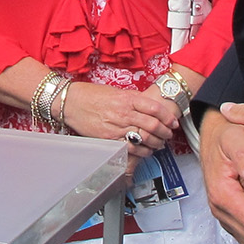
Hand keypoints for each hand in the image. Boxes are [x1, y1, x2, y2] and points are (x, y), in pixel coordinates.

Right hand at [60, 81, 177, 158]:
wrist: (70, 102)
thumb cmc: (91, 94)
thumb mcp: (115, 91)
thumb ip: (132, 99)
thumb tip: (147, 106)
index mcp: (127, 98)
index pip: (155, 109)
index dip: (168, 117)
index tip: (172, 122)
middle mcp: (124, 113)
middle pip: (153, 125)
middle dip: (165, 132)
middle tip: (169, 135)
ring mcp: (117, 127)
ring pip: (144, 139)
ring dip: (156, 143)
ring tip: (159, 144)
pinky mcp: (109, 139)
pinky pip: (131, 148)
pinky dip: (141, 151)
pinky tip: (145, 151)